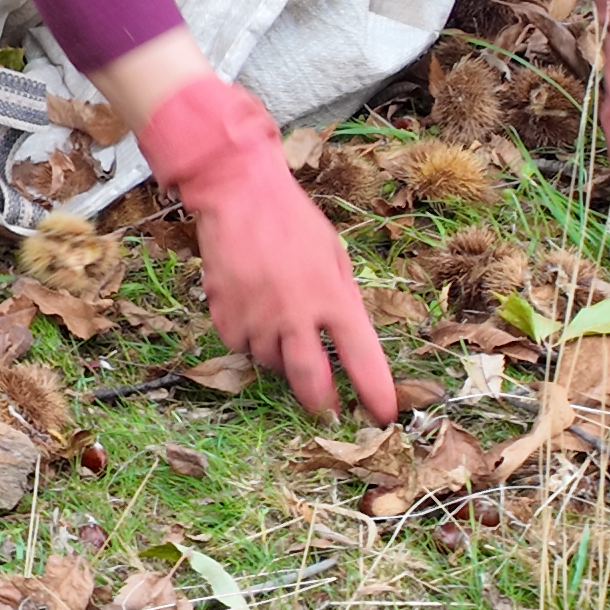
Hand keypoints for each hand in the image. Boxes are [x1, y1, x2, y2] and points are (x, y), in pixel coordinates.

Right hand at [138, 75, 398, 423]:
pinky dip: (250, 339)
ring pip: (271, 363)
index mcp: (333, 297)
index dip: (375, 391)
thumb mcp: (334, 255)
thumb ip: (340, 298)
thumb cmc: (294, 219)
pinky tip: (255, 317)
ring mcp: (257, 317)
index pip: (362, 357)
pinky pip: (241, 345)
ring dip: (282, 359)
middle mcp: (296, 315)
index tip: (383, 414)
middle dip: (322, 403)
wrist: (239, 194)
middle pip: (310, 380)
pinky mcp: (225, 314)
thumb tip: (343, 336)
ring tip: (284, 333)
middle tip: (329, 410)